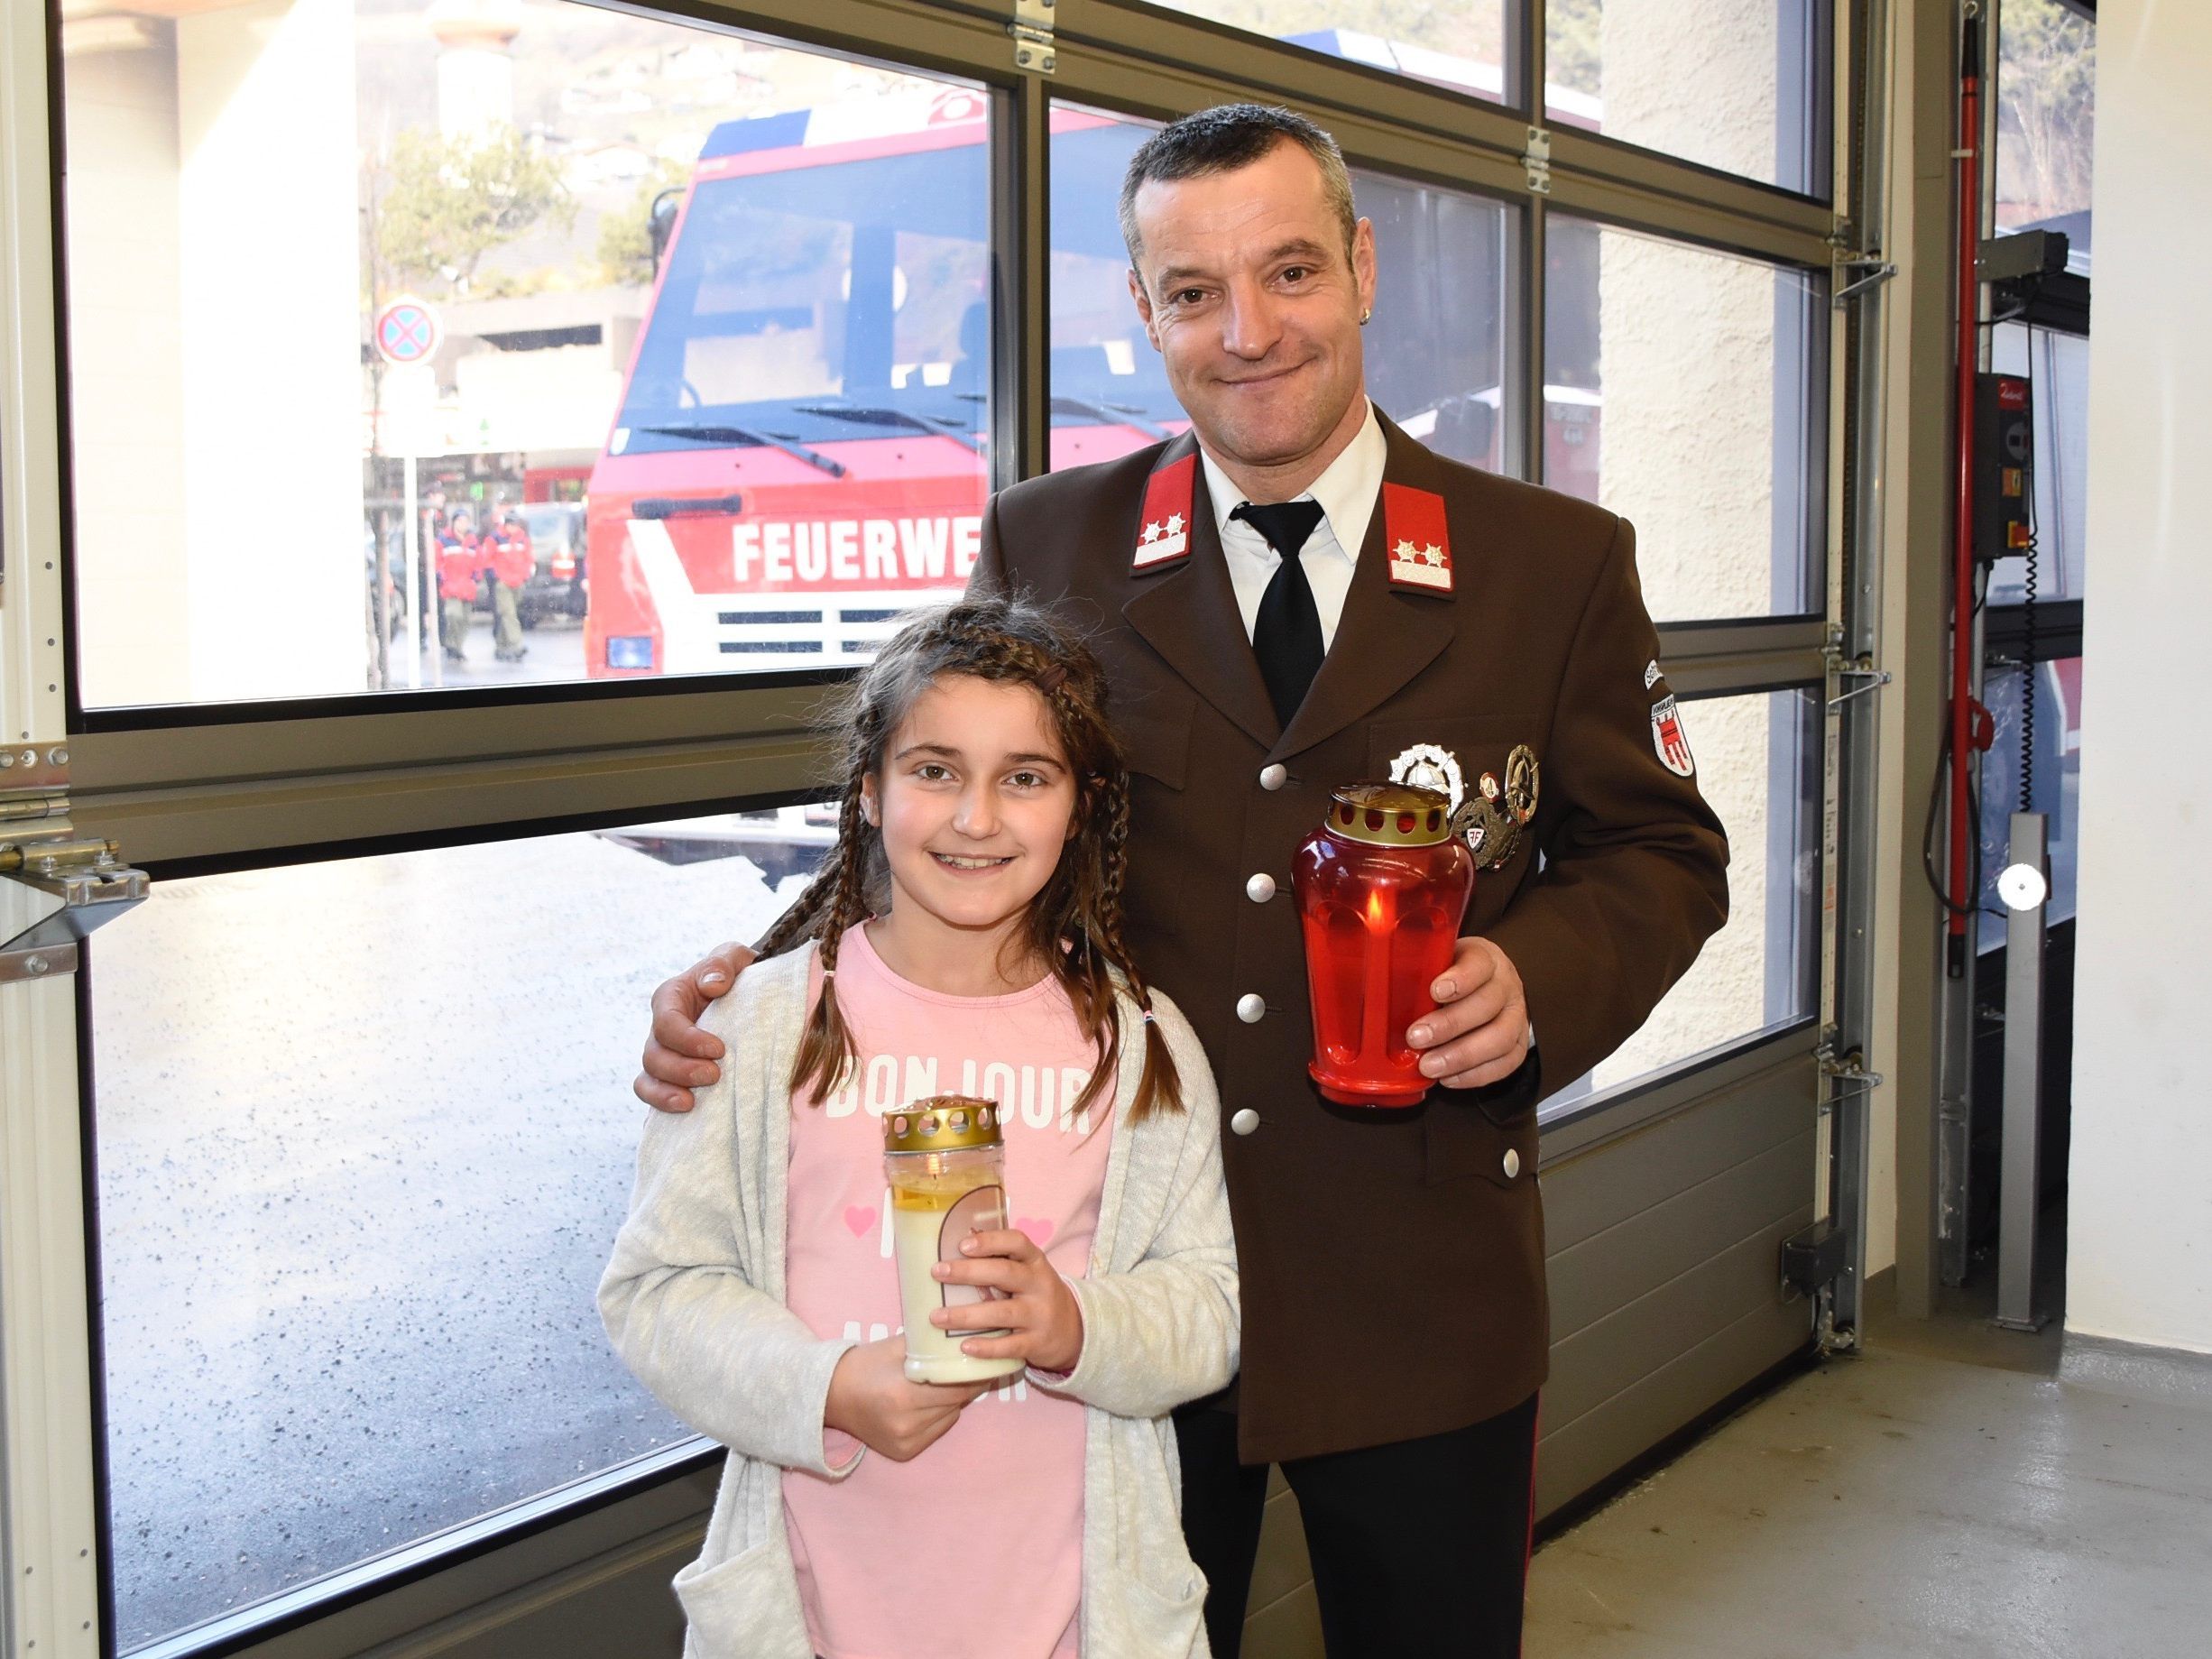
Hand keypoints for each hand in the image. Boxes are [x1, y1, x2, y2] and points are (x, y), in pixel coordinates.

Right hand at [633, 942, 753, 1112]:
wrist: (744, 998)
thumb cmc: (736, 975)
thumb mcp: (733, 958)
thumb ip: (722, 963)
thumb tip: (713, 985)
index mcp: (671, 998)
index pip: (666, 1021)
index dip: (687, 1039)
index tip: (718, 1049)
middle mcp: (661, 1028)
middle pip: (654, 1055)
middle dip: (681, 1069)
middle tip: (714, 1075)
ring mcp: (663, 1054)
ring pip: (649, 1077)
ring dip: (668, 1092)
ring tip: (692, 1101)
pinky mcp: (670, 1076)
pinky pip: (651, 1093)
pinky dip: (661, 1104)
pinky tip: (685, 1110)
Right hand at [823, 1335, 988, 1461]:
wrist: (830, 1396)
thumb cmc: (864, 1365)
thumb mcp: (897, 1346)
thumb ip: (930, 1344)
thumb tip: (966, 1338)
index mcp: (903, 1395)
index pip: (955, 1386)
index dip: (972, 1373)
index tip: (982, 1361)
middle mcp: (906, 1424)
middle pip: (955, 1403)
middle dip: (965, 1384)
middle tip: (972, 1368)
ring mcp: (905, 1442)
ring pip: (949, 1417)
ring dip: (953, 1401)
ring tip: (946, 1383)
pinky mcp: (904, 1452)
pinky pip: (937, 1430)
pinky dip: (939, 1415)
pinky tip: (928, 1402)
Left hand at [930, 1229, 1084, 1374]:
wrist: (1072, 1331)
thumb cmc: (1035, 1295)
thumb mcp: (1027, 1272)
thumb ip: (999, 1261)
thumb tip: (957, 1245)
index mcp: (1035, 1262)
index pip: (1017, 1242)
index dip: (990, 1241)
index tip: (962, 1245)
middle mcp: (1040, 1285)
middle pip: (1005, 1274)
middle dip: (969, 1272)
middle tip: (937, 1272)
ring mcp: (1040, 1315)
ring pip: (1003, 1312)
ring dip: (967, 1315)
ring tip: (937, 1316)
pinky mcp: (1037, 1343)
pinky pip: (1011, 1346)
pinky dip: (987, 1347)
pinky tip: (964, 1346)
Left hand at [1407, 937, 1530, 1089]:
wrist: (1485, 988)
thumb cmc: (1450, 975)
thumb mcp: (1435, 962)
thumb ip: (1416, 970)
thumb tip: (1370, 988)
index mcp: (1485, 958)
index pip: (1479, 964)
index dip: (1460, 979)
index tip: (1434, 991)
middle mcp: (1506, 985)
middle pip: (1488, 1005)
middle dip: (1450, 1024)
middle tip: (1416, 1037)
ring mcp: (1517, 1016)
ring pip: (1500, 1038)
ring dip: (1462, 1056)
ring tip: (1429, 1067)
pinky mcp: (1518, 1044)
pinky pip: (1505, 1064)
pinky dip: (1475, 1075)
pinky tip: (1448, 1079)